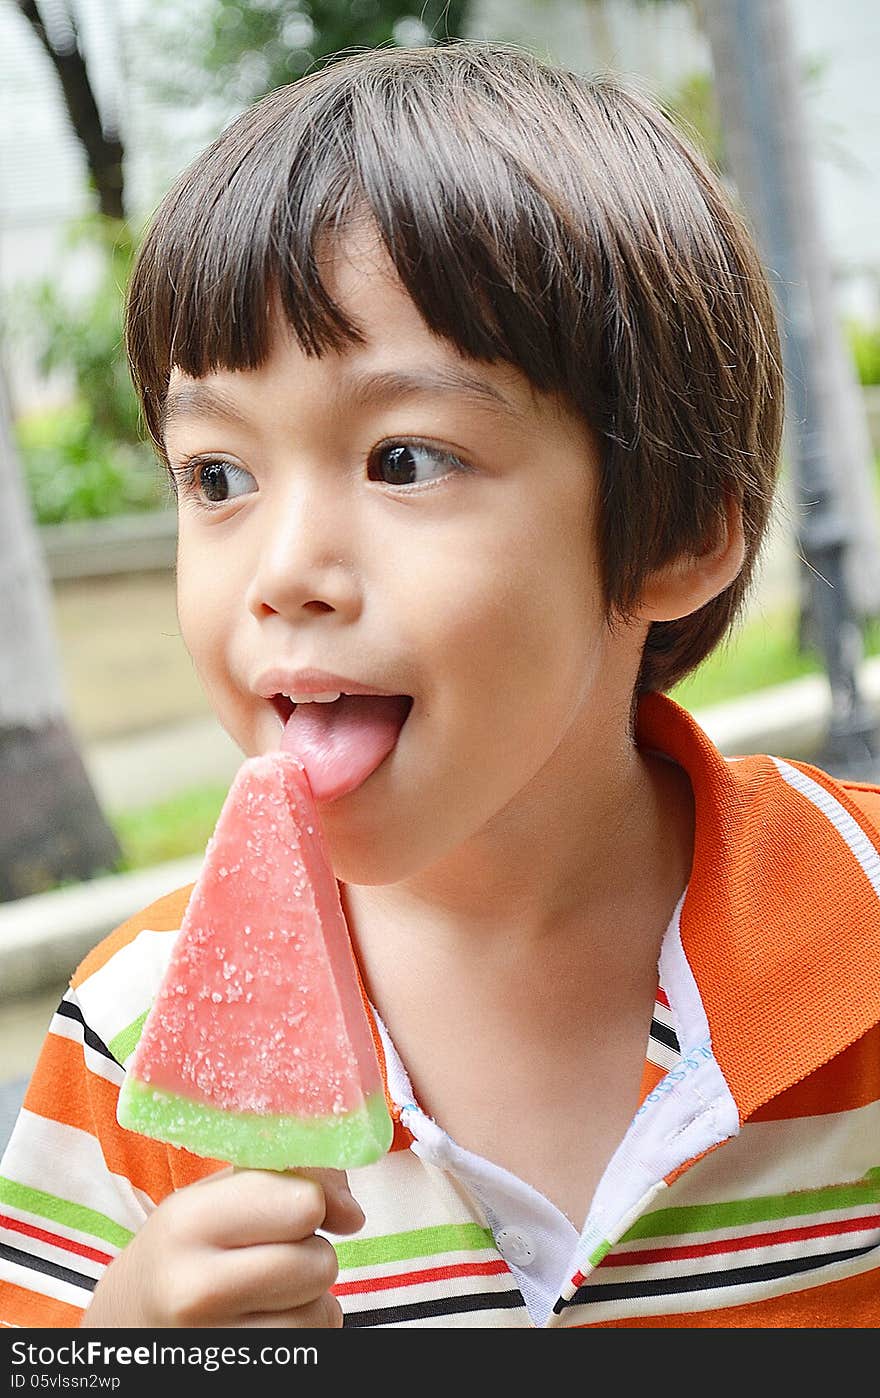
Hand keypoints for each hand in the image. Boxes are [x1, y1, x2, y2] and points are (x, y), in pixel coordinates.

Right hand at [80, 1167, 364, 1327]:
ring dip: (310, 1300)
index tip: (295, 1208)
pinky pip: (314, 1349)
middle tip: (274, 1253)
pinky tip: (264, 1324)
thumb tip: (352, 1215)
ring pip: (323, 1313)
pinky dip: (305, 1335)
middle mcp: (196, 1290)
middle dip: (311, 1253)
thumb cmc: (186, 1247)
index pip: (304, 1204)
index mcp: (189, 1223)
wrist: (126, 1326)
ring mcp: (215, 1347)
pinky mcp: (240, 1381)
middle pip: (319, 1262)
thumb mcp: (217, 1194)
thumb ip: (289, 1178)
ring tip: (266, 1292)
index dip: (313, 1201)